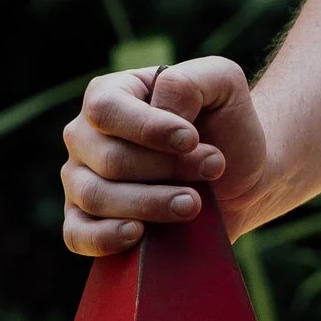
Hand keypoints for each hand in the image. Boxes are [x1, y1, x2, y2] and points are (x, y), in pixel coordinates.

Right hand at [59, 56, 270, 256]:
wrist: (243, 176)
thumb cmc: (227, 124)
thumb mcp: (222, 83)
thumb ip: (187, 82)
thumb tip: (157, 105)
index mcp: (110, 93)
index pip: (106, 109)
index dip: (148, 128)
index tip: (192, 140)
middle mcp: (85, 136)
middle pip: (109, 159)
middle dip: (167, 169)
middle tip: (212, 169)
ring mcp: (80, 180)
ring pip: (97, 197)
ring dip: (151, 204)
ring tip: (194, 203)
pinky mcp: (85, 221)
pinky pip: (77, 235)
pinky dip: (105, 238)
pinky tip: (139, 233)